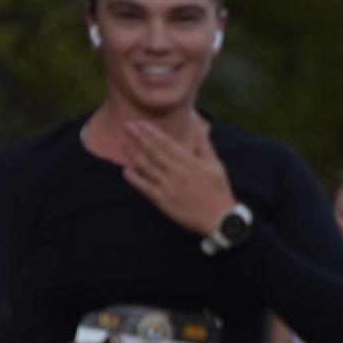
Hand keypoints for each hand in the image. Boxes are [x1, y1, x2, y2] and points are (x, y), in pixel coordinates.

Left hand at [121, 117, 234, 236]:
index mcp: (189, 162)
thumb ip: (204, 145)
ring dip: (133, 154)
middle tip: (126, 126)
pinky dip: (135, 179)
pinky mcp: (164, 201)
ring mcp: (169, 187)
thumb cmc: (218, 190)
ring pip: (147, 167)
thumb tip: (199, 126)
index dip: (152, 133)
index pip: (167, 144)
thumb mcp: (216, 164)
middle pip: (154, 152)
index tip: (140, 123)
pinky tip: (125, 171)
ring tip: (122, 142)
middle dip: (139, 138)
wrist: (219, 218)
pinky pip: (146, 188)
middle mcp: (177, 172)